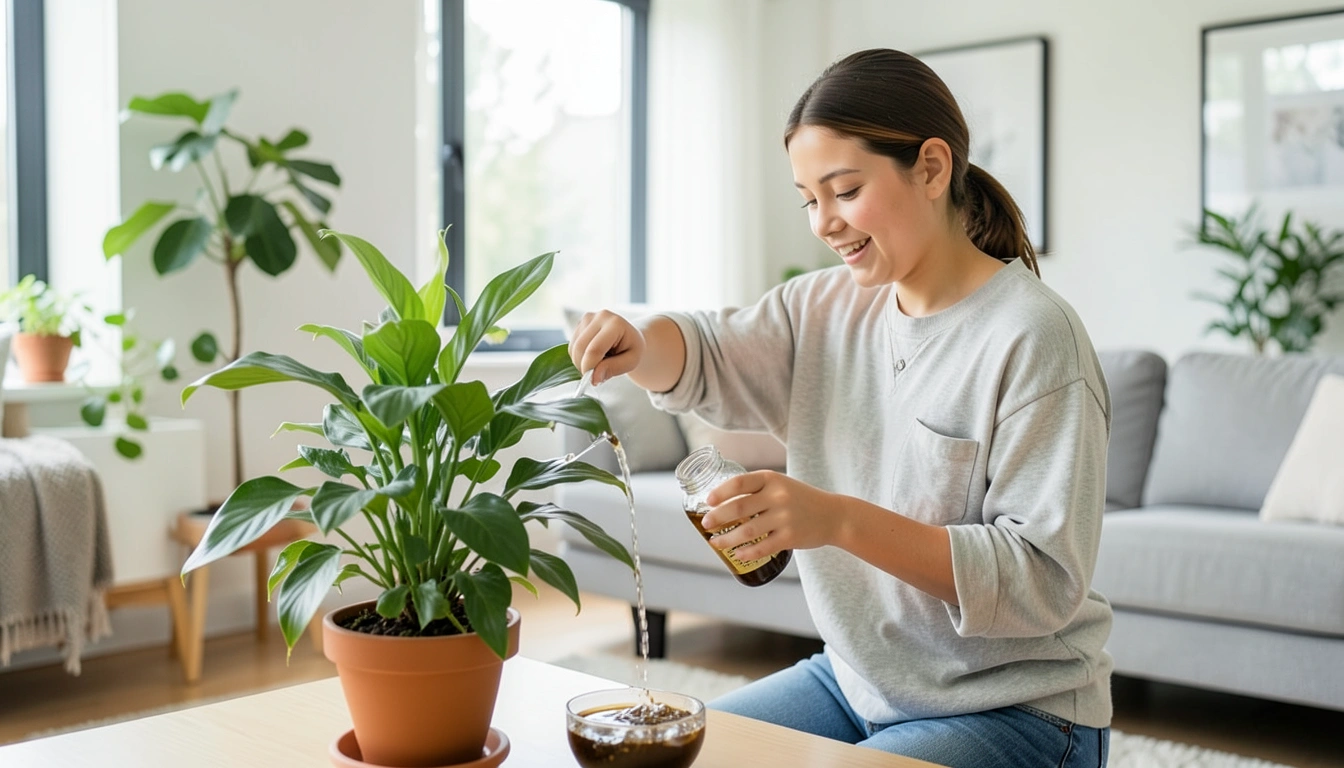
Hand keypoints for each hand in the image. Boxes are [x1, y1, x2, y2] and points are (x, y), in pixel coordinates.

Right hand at [569, 310, 644, 384]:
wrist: (630, 336)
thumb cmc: (632, 348)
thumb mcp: (631, 361)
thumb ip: (613, 368)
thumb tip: (593, 378)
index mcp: (615, 324)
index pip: (594, 349)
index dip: (590, 368)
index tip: (593, 381)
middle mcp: (599, 316)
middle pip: (580, 348)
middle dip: (584, 367)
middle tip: (596, 375)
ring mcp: (588, 318)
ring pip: (573, 348)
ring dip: (581, 363)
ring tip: (599, 362)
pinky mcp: (580, 323)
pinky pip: (572, 347)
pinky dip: (579, 357)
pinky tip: (593, 355)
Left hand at [700, 471, 837, 560]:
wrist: (834, 515)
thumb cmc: (801, 499)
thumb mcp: (781, 485)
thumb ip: (757, 490)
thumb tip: (722, 503)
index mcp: (772, 479)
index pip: (739, 483)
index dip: (720, 492)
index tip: (708, 501)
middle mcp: (778, 497)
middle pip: (739, 508)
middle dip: (717, 518)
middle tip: (705, 524)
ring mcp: (784, 518)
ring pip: (747, 531)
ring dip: (727, 539)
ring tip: (715, 542)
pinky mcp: (790, 537)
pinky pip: (762, 548)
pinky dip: (746, 553)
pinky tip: (737, 555)